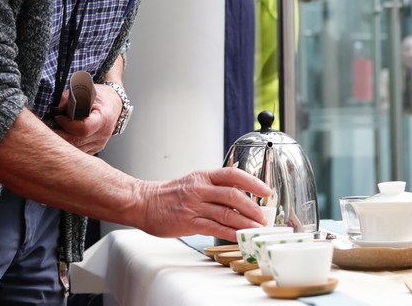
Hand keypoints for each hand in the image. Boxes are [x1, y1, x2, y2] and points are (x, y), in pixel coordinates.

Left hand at [52, 83, 121, 154]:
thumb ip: (68, 99)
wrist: (113, 104)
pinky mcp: (95, 149)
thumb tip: (53, 110)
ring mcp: (100, 143)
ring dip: (60, 142)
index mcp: (104, 118)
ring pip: (75, 149)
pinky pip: (77, 152)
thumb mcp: (85, 92)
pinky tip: (60, 139)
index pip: (84, 129)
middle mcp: (103, 133)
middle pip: (76, 141)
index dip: (68, 125)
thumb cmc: (100, 98)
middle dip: (58, 135)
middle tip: (47, 128)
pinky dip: (67, 146)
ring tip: (52, 133)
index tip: (58, 118)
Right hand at [135, 167, 271, 238]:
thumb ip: (215, 186)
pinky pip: (214, 228)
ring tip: (257, 229)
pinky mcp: (189, 222)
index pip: (234, 175)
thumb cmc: (170, 194)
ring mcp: (195, 206)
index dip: (253, 182)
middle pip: (233, 196)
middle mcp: (201, 189)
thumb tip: (241, 195)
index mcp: (204, 176)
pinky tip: (239, 237)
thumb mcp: (195, 182)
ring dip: (245, 223)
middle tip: (264, 217)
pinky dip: (230, 233)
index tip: (267, 191)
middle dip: (253, 208)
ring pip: (226, 214)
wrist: (144, 203)